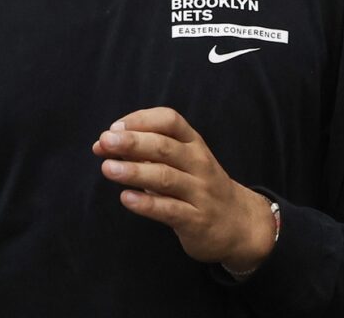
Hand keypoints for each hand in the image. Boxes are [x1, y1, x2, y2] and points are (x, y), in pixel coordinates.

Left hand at [93, 107, 275, 273]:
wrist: (241, 225)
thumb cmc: (198, 186)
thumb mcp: (181, 162)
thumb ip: (144, 152)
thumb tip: (102, 145)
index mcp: (193, 143)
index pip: (170, 120)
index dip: (141, 119)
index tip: (114, 127)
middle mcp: (199, 164)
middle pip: (164, 147)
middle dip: (132, 142)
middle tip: (104, 142)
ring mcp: (200, 193)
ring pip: (165, 177)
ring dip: (134, 171)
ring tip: (107, 168)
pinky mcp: (196, 220)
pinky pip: (170, 210)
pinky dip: (147, 204)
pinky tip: (126, 198)